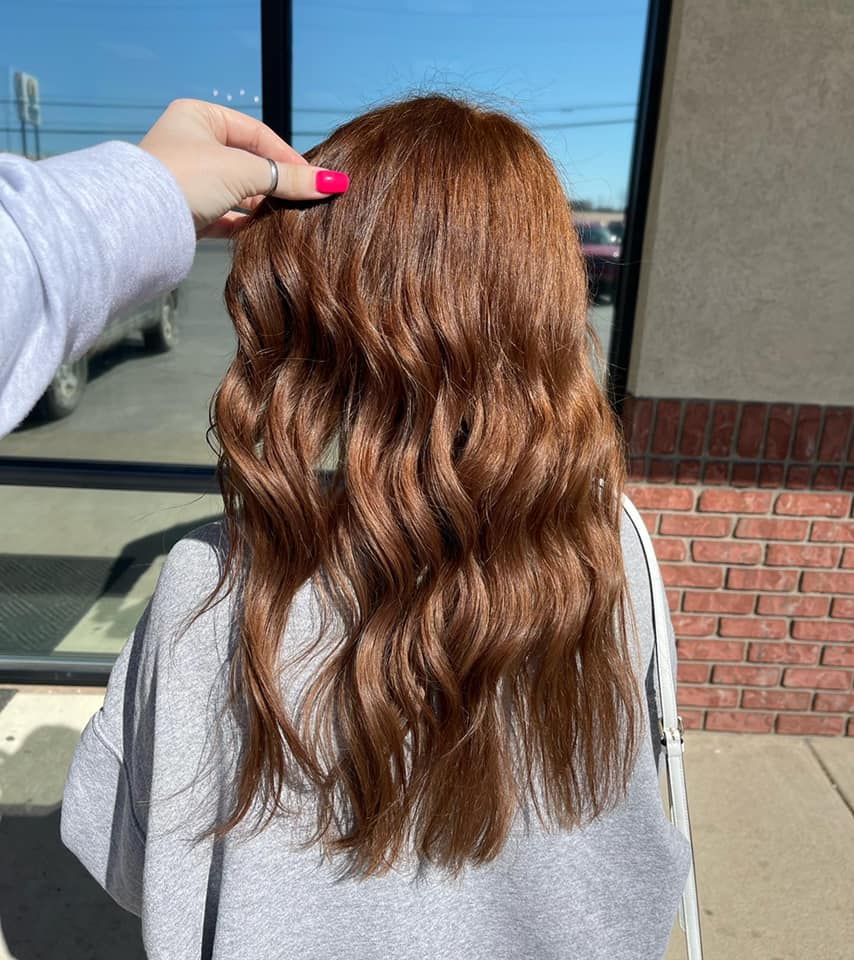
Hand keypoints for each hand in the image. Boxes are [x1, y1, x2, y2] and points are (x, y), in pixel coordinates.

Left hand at [140, 99, 348, 237]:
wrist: (140, 221)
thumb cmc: (188, 177)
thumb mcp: (244, 172)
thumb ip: (288, 178)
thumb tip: (333, 183)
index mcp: (200, 117)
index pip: (257, 134)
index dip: (288, 156)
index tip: (313, 180)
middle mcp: (191, 144)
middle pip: (248, 163)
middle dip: (276, 182)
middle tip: (304, 200)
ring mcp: (188, 179)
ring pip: (237, 191)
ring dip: (262, 204)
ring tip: (288, 218)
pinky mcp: (187, 212)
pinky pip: (224, 215)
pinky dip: (244, 223)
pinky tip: (264, 232)